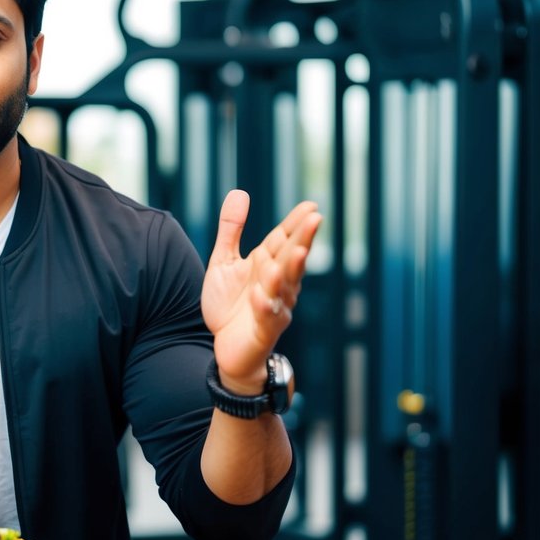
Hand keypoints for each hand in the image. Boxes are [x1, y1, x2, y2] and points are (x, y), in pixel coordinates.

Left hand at [200, 190, 321, 391]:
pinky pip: (267, 317)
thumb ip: (232, 229)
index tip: (311, 206)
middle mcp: (277, 284)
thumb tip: (240, 192)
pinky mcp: (263, 329)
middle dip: (302, 240)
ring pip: (285, 287)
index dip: (296, 224)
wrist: (225, 347)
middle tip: (315, 219)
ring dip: (290, 270)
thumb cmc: (229, 303)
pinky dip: (267, 306)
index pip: (284, 240)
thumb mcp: (224, 261)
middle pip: (290, 259)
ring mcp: (273, 306)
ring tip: (296, 251)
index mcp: (267, 264)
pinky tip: (264, 296)